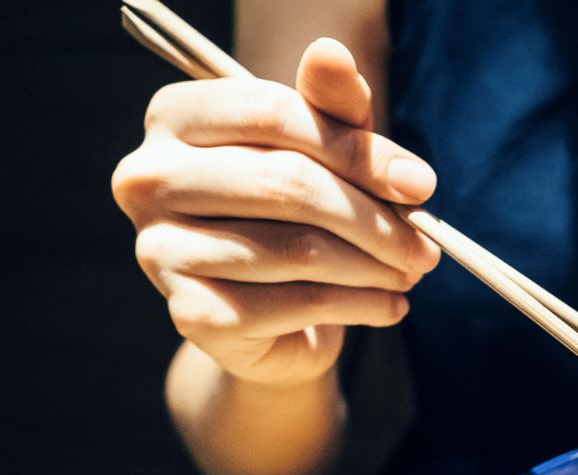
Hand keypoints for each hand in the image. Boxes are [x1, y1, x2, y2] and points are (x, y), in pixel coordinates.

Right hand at [112, 39, 440, 386]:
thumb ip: (332, 107)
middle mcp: (149, 178)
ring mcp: (160, 249)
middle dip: (375, 218)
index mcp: (175, 117)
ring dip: (375, 265)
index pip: (271, 113)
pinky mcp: (191, 313)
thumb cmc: (297, 214)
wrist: (271, 317)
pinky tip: (389, 305)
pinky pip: (296, 303)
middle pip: (288, 184)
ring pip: (298, 250)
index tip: (420, 185)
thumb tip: (334, 53)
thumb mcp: (324, 152)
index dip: (357, 150)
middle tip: (427, 244)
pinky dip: (359, 306)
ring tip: (411, 270)